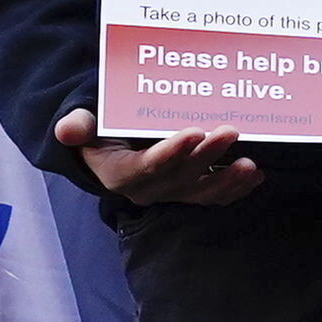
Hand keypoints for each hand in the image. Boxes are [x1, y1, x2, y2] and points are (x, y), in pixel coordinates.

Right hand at [54, 108, 262, 205]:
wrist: (108, 150)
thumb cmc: (98, 132)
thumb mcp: (84, 125)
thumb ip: (77, 125)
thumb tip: (67, 129)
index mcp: (120, 174)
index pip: (147, 166)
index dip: (171, 152)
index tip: (194, 131)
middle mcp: (147, 190)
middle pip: (181, 176)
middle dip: (208, 156)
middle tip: (230, 132)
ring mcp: (170, 194)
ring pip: (201, 191)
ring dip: (227, 179)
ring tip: (250, 164)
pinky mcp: (187, 193)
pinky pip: (212, 196)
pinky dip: (234, 188)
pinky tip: (254, 175)